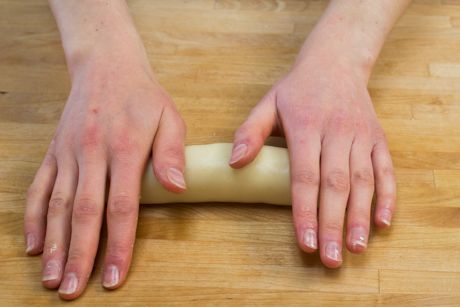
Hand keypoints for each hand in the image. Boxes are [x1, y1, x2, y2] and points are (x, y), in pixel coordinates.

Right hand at [24, 55, 185, 298]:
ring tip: (51, 278)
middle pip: (84, 212)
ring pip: (57, 204)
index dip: (118, 244)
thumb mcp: (170, 117)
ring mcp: (69, 153)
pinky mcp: (54, 151)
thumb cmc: (144, 96)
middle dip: (79, 255)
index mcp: (124, 148)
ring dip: (54, 244)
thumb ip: (171, 153)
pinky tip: (33, 245)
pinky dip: (33, 217)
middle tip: (73, 292)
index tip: (115, 277)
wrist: (106, 66)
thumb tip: (178, 188)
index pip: (121, 206)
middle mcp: (91, 153)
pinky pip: (38, 186)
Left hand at [229, 53, 395, 267]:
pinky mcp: (378, 137)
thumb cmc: (297, 89)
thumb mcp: (268, 103)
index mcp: (305, 125)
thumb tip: (234, 164)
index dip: (304, 211)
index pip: (305, 176)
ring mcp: (361, 135)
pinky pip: (386, 169)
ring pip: (363, 180)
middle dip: (333, 224)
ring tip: (356, 248)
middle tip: (331, 259)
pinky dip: (387, 196)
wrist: (336, 61)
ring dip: (361, 216)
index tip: (306, 242)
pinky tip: (383, 222)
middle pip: (336, 184)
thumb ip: (250, 132)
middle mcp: (337, 131)